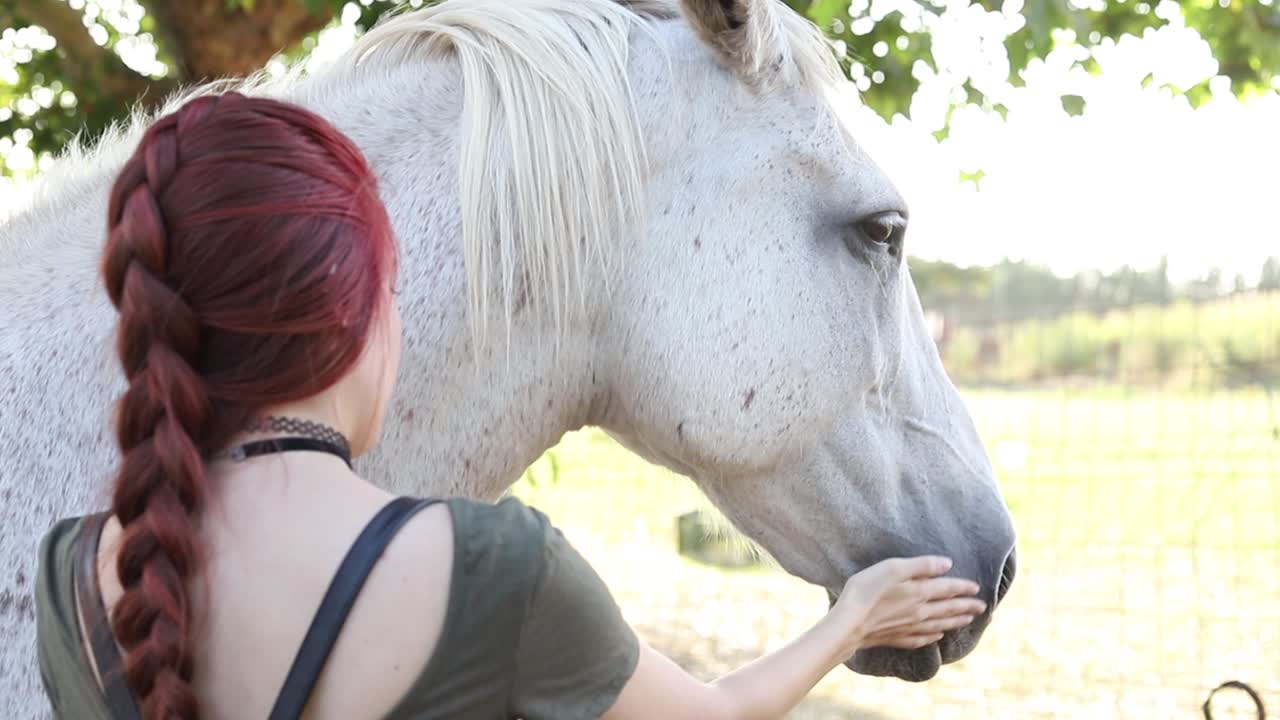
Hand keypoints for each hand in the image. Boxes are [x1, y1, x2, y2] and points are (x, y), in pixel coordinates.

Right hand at [833, 556, 985, 653]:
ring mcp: (909, 627)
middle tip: (982, 608)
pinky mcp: (896, 638)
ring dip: (955, 622)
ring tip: (968, 620)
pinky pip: (921, 639)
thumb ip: (921, 566)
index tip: (977, 588)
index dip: (963, 587)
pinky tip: (937, 637)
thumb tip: (948, 564)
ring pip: (939, 624)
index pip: (948, 589)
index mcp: (920, 593)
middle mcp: (919, 612)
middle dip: (967, 607)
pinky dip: (933, 637)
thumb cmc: (867, 590)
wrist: (849, 623)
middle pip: (948, 609)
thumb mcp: (893, 568)